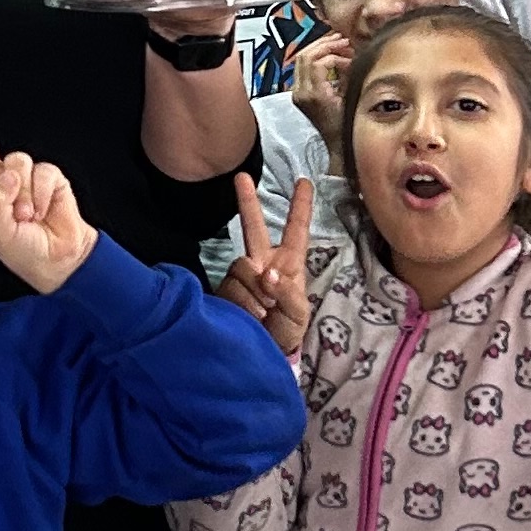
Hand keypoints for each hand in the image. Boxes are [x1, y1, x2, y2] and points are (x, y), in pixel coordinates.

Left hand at [0, 93, 94, 292]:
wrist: (59, 259)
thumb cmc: (24, 250)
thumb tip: (8, 173)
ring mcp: (22, 178)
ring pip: (16, 161)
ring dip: (22, 192)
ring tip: (27, 216)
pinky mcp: (47, 177)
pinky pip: (41, 172)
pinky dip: (41, 194)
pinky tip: (43, 211)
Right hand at [224, 172, 317, 357]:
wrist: (264, 353)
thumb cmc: (287, 331)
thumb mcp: (299, 314)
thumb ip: (288, 292)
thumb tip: (267, 274)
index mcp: (288, 264)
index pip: (296, 231)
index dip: (300, 207)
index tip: (304, 182)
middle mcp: (263, 264)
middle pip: (253, 227)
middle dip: (247, 202)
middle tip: (241, 177)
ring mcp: (243, 277)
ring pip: (241, 266)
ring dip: (255, 290)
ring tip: (265, 312)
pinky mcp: (225, 291)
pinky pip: (231, 287)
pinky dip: (244, 302)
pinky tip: (251, 317)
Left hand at [289, 29, 354, 144]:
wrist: (338, 146)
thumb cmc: (349, 127)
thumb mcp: (351, 99)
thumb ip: (347, 76)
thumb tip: (348, 57)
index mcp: (313, 94)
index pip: (316, 61)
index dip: (334, 53)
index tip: (349, 55)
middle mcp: (300, 92)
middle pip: (304, 56)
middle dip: (324, 44)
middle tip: (342, 40)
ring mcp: (297, 93)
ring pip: (301, 59)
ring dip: (320, 49)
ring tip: (339, 45)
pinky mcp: (299, 94)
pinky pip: (304, 68)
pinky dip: (317, 59)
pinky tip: (333, 58)